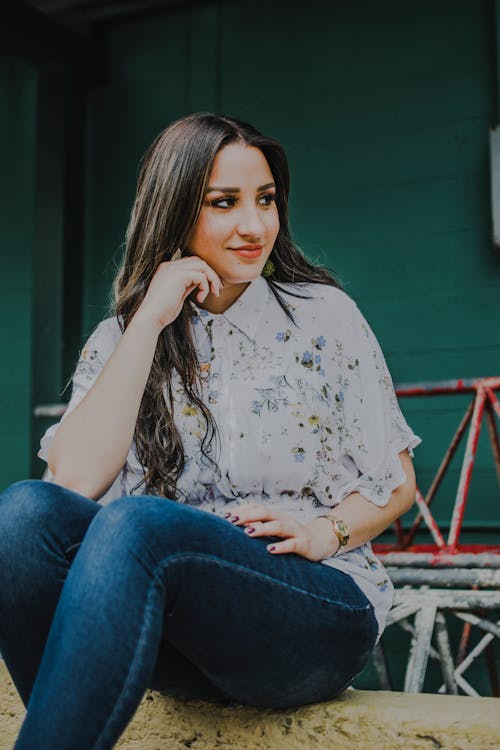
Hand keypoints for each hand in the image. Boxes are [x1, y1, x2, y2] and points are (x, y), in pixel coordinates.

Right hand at [133, 256, 222, 330]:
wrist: (150, 317)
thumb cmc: (162, 312)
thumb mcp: (178, 295)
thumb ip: (187, 285)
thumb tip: (201, 282)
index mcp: (168, 269)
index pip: (191, 263)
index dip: (205, 274)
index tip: (212, 288)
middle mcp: (170, 266)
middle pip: (199, 261)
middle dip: (212, 275)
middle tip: (217, 290)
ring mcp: (173, 269)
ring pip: (202, 265)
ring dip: (212, 279)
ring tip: (213, 293)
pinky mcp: (178, 276)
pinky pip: (201, 276)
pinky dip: (205, 287)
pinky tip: (200, 298)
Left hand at [222, 503, 339, 561]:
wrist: (321, 542)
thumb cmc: (291, 536)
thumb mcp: (274, 529)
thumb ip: (257, 526)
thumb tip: (233, 526)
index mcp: (275, 515)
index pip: (256, 508)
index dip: (241, 510)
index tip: (225, 517)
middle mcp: (284, 519)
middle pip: (265, 513)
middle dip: (247, 516)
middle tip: (231, 521)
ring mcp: (295, 530)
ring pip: (278, 526)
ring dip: (262, 528)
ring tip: (247, 533)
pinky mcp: (304, 543)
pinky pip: (293, 544)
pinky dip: (282, 546)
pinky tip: (270, 550)